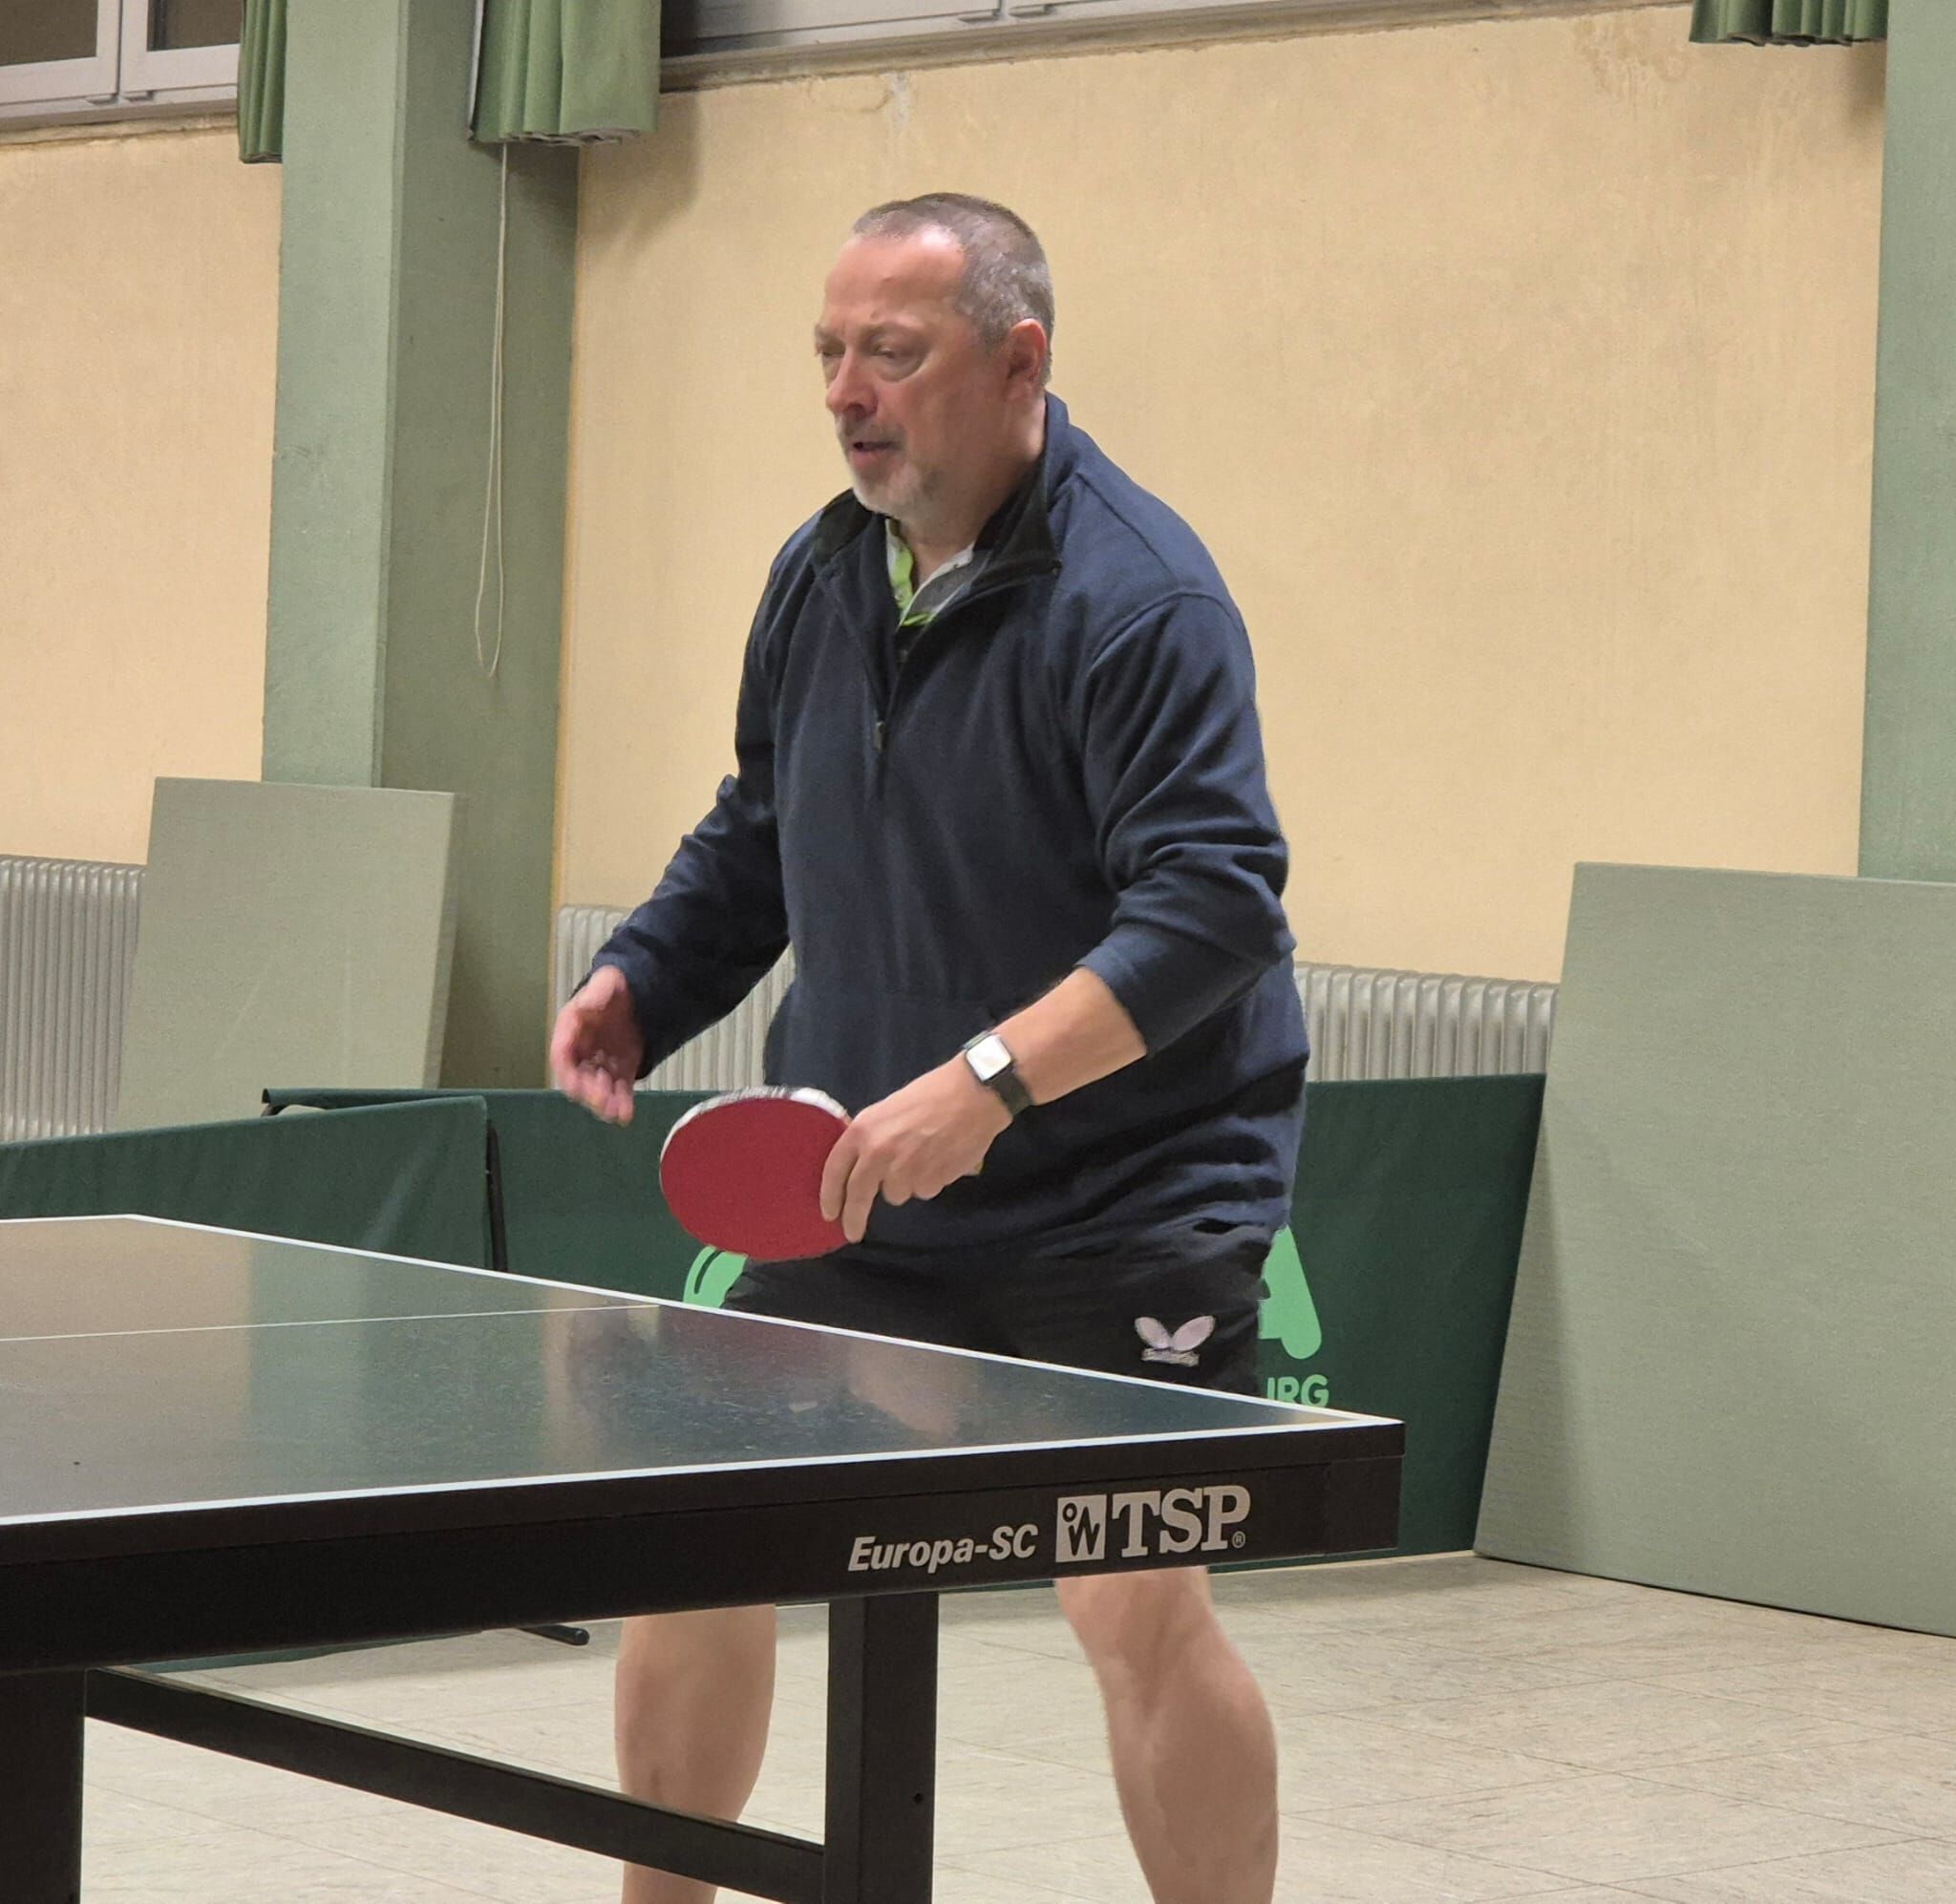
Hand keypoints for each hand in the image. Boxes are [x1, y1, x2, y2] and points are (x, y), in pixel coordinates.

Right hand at [549, 965, 643, 1124]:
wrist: (639, 992)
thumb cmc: (615, 986)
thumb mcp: (607, 982)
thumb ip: (596, 994)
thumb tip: (585, 1007)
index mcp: (571, 1028)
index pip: (561, 1054)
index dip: (566, 1073)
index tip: (574, 1087)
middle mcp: (582, 1050)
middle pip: (579, 1077)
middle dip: (589, 1092)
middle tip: (602, 1102)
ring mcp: (601, 1063)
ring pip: (598, 1088)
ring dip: (605, 1103)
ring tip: (617, 1113)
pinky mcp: (620, 1070)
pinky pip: (619, 1090)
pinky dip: (622, 1103)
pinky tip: (626, 1114)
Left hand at [820, 1058, 1010, 1243]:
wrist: (972, 1095)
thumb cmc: (930, 1094)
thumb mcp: (887, 1109)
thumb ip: (870, 1138)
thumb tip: (859, 1166)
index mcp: (863, 1130)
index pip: (835, 1170)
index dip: (830, 1195)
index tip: (829, 1213)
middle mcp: (878, 1152)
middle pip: (859, 1196)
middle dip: (854, 1218)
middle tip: (853, 1233)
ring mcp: (905, 1169)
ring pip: (895, 1194)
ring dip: (905, 1184)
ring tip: (923, 1156)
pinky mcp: (930, 1181)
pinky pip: (923, 1190)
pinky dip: (929, 1181)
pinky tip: (941, 1158)